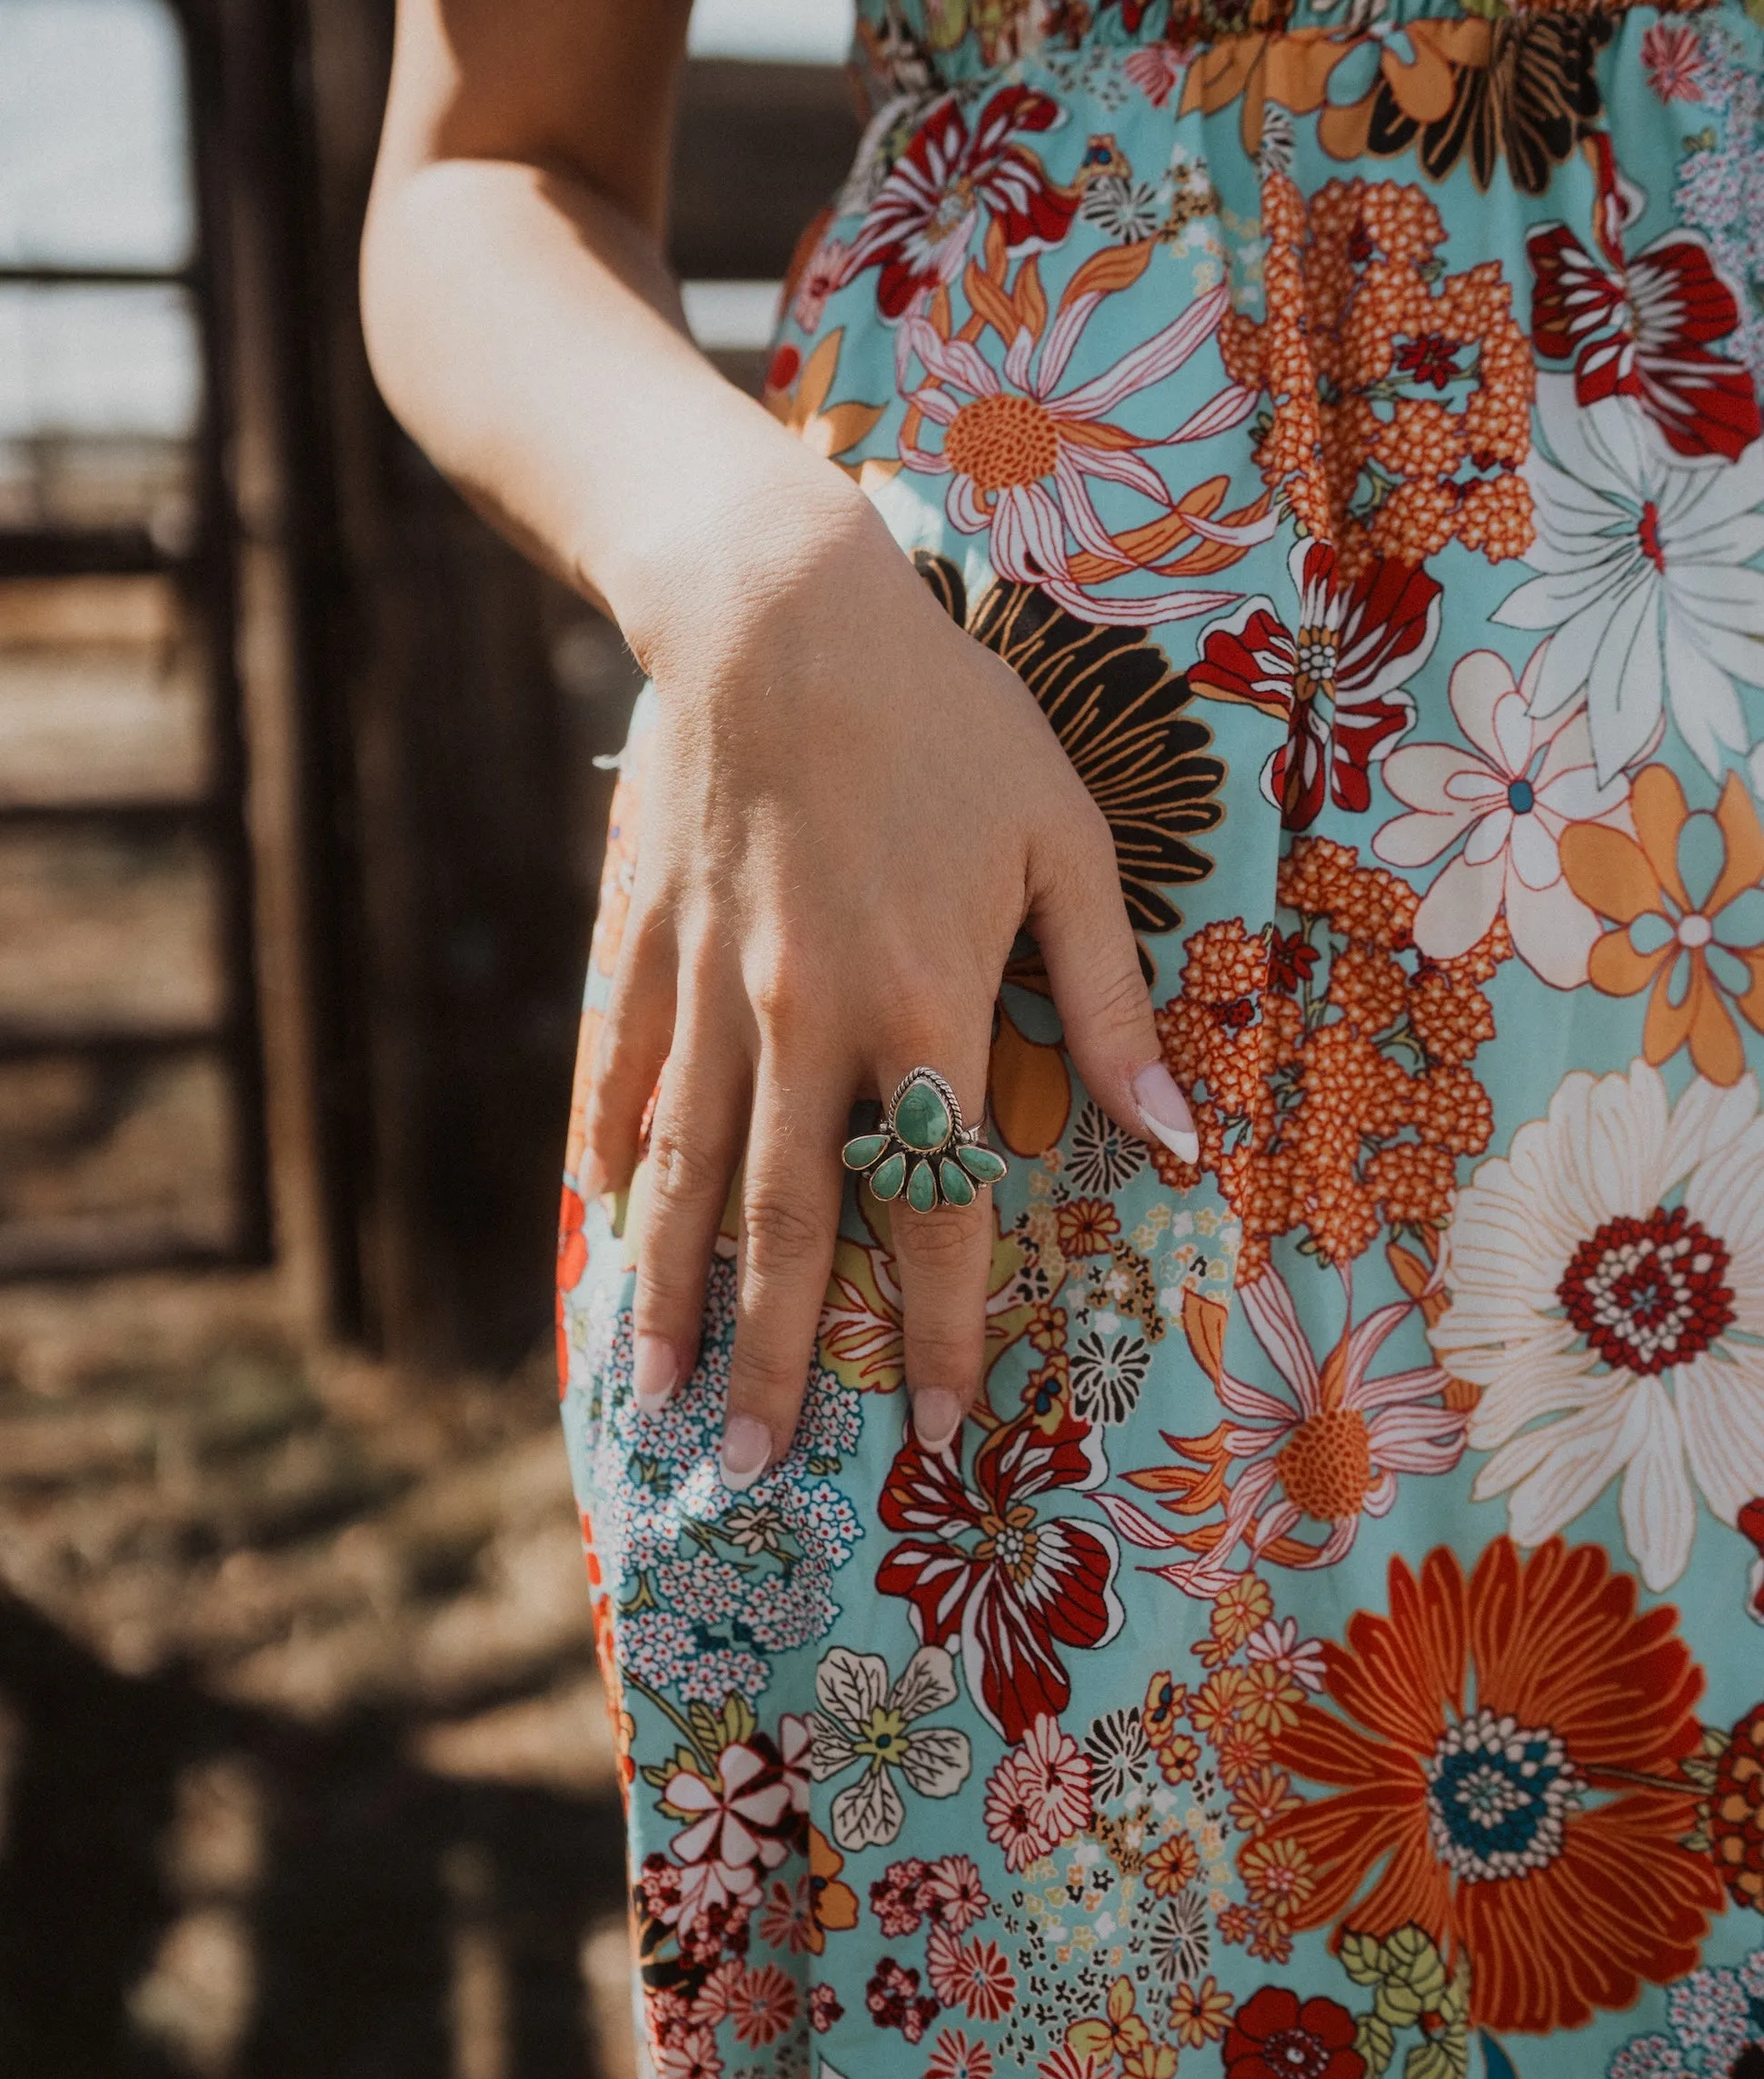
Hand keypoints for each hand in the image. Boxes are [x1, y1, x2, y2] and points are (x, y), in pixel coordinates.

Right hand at [579, 472, 1198, 1488]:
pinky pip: (623, 1077)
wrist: (779, 609)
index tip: (932, 1436)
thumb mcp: (1066, 844)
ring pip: (686, 1177)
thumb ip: (1107, 1003)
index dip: (935, 1336)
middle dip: (774, 1360)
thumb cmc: (949, 719)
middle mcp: (808, 1026)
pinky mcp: (647, 947)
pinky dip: (613, 1161)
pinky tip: (607, 1228)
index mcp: (922, 1010)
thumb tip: (1174, 1139)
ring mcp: (713, 992)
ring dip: (675, 1296)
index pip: (931, 1215)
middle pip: (785, 1229)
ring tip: (658, 1392)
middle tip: (753, 1468)